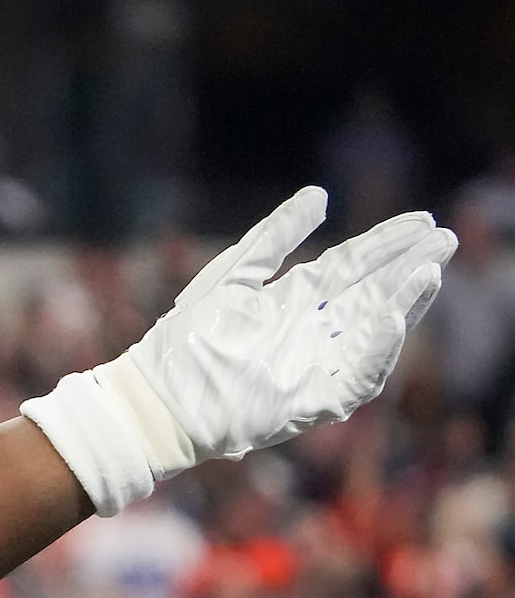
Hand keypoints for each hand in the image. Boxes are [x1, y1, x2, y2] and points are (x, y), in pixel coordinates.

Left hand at [22, 187, 453, 515]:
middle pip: (371, 294)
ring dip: (403, 302)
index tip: (421, 222)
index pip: (350, 267)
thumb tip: (320, 195)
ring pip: (373, 331)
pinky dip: (378, 349)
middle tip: (441, 240)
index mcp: (291, 302)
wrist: (156, 398)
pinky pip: (357, 377)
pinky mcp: (311, 402)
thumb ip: (274, 236)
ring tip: (428, 272)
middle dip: (407, 268)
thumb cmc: (184, 340)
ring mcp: (313, 367)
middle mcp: (309, 333)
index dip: (386, 244)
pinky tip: (392, 317)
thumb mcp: (231, 275)